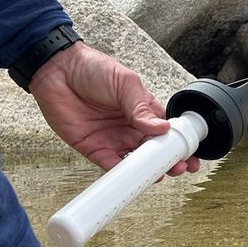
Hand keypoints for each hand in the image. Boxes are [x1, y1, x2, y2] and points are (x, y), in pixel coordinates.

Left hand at [29, 41, 200, 172]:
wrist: (57, 70)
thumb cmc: (93, 69)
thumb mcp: (125, 83)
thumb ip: (142, 107)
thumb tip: (162, 128)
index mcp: (143, 109)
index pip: (167, 131)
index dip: (179, 144)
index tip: (190, 154)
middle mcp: (131, 126)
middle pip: (155, 151)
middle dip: (169, 161)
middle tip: (179, 168)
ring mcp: (113, 138)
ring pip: (135, 163)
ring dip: (147, 171)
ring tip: (159, 175)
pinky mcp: (93, 147)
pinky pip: (109, 165)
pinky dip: (120, 174)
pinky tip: (131, 177)